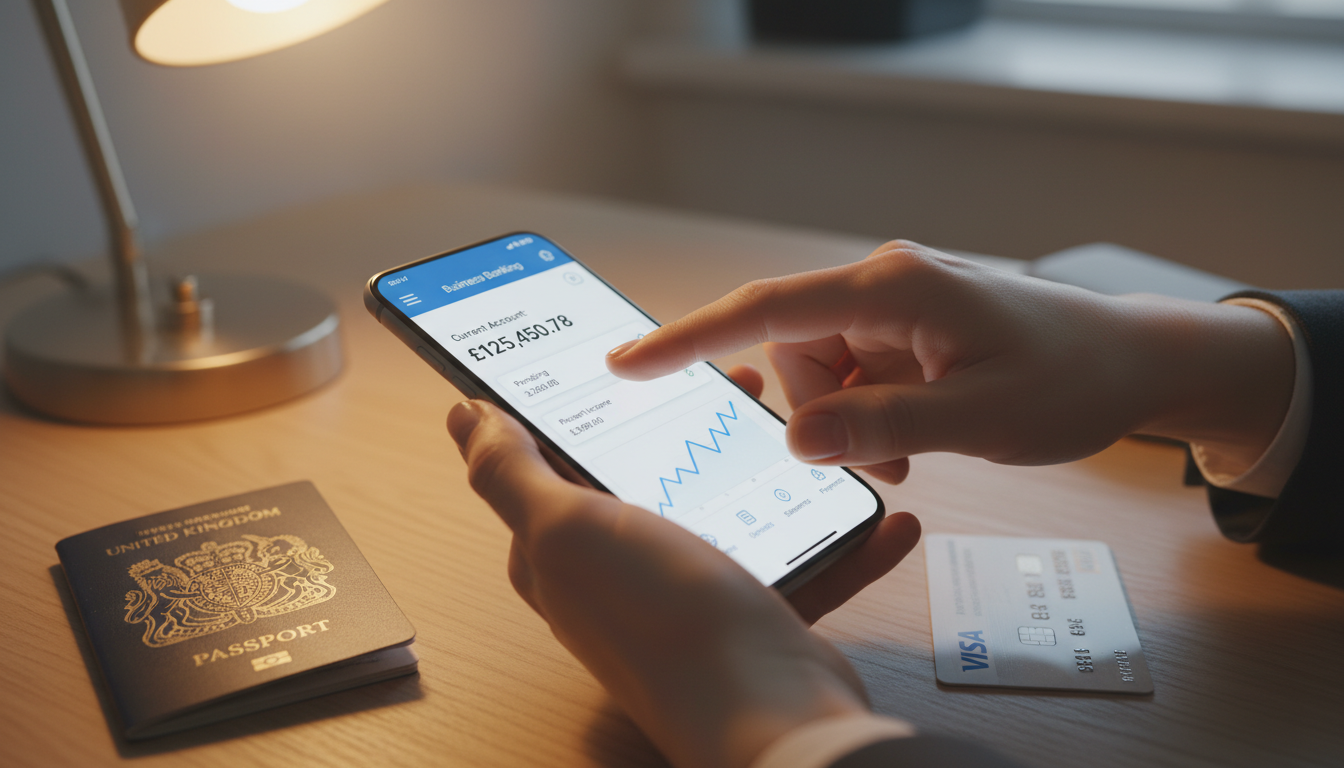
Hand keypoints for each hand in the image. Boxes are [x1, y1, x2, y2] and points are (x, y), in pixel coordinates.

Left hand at [447, 392, 919, 767]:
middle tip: (730, 380)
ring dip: (763, 467)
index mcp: (564, 554)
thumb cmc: (663, 623)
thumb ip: (511, 474)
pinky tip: (883, 519)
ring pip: (727, 512)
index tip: (610, 361)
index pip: (548, 470)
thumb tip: (465, 419)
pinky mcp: (758, 621)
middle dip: (684, 426)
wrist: (771, 717)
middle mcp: (622, 579)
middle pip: (647, 481)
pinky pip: (803, 565)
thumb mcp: (569, 529)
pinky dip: (842, 542)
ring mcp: (692, 601)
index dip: (574, 412)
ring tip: (797, 425)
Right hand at [607, 241, 1294, 477]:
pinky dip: (866, 415)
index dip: (689, 339)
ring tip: (910, 453)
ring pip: (818, 369)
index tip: (626, 364)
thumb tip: (796, 438)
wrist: (1131, 364)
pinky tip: (916, 437)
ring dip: (846, 419)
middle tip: (880, 458)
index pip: (766, 310)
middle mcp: (884, 285)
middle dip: (816, 412)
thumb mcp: (978, 417)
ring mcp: (894, 307)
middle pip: (790, 348)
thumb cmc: (1070, 381)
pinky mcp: (906, 330)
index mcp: (893, 288)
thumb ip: (883, 426)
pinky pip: (852, 375)